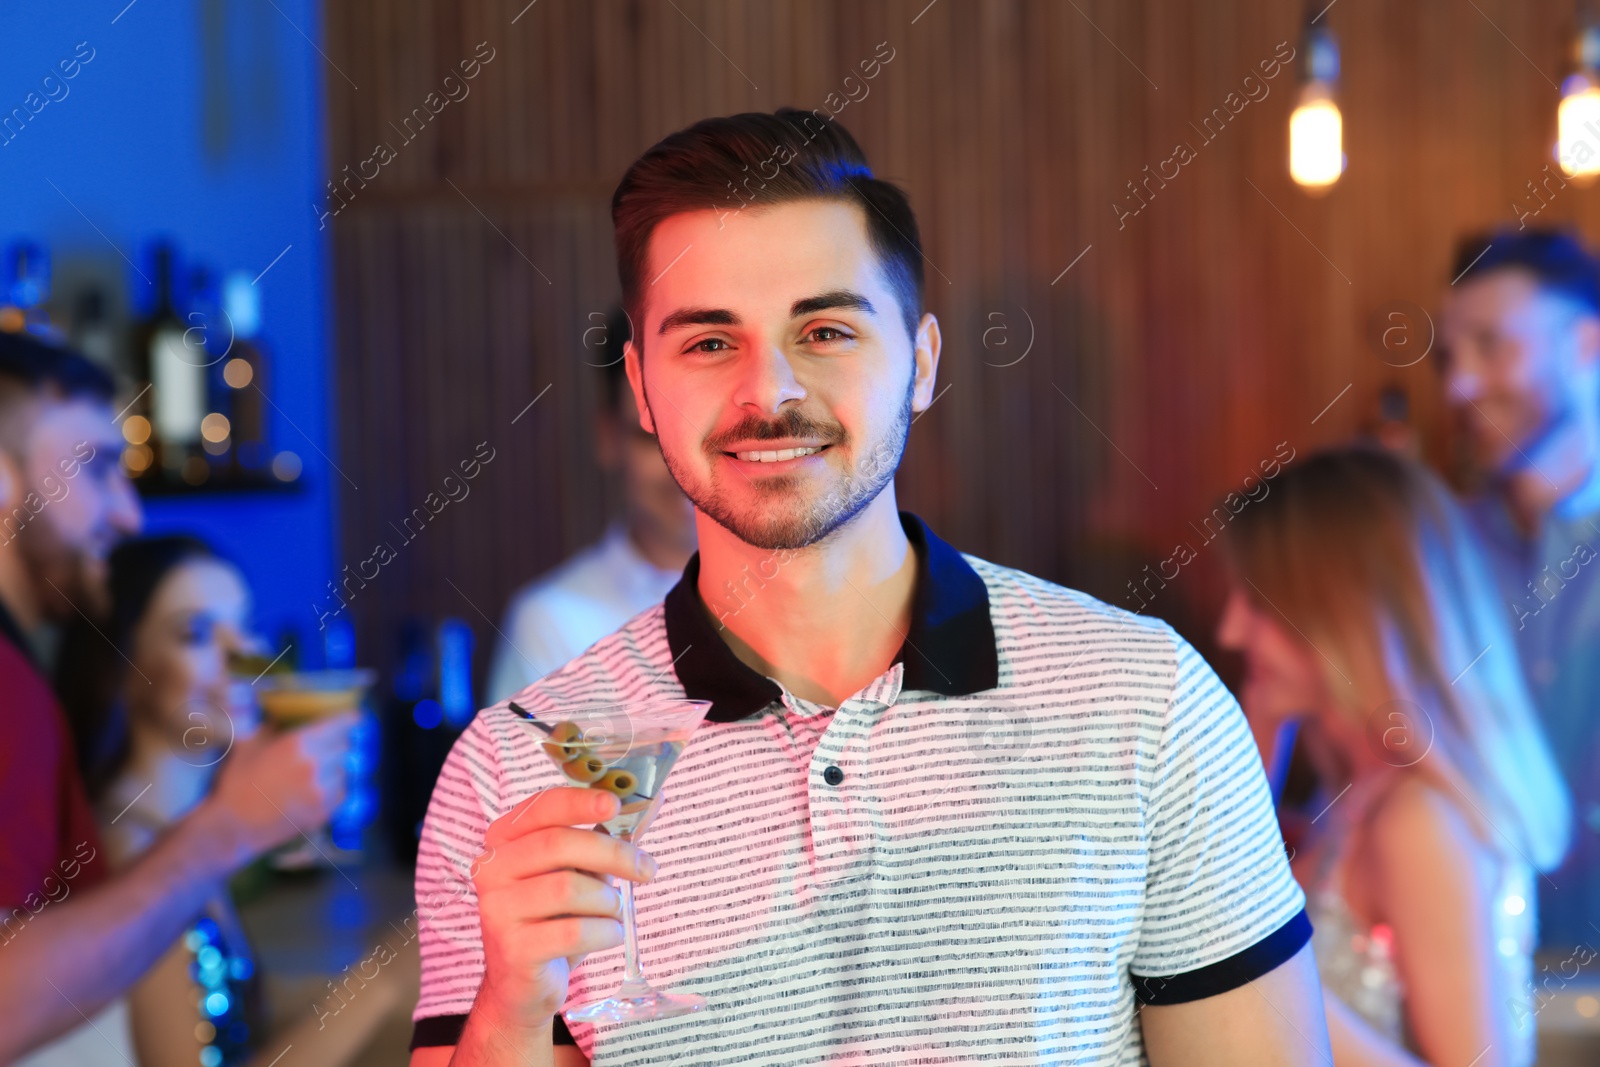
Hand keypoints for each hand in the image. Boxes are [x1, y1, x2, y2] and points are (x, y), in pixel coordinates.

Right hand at [205, 712, 358, 861]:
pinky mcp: (324, 812)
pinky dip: (337, 789)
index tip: (355, 718)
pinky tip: (321, 789)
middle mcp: (317, 765)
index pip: (342, 725)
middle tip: (330, 746)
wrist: (233, 826)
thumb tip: (280, 716)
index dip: (350, 720)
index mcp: (300, 744)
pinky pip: (343, 794)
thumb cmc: (237, 783)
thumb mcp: (247, 745)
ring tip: (322, 771)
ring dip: (338, 768)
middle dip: (339, 744)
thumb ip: (269, 727)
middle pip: (346, 747)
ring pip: (346, 771)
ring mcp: (323, 790)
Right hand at [471, 787, 657, 1030]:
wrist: (522, 983)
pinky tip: (609, 934)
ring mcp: (498, 909)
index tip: (614, 803)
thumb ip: (605, 839)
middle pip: (558, 844)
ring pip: (569, 888)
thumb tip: (654, 801)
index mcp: (504, 840)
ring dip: (608, 901)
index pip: (541, 808)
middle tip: (646, 869)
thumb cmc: (554, 918)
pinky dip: (605, 931)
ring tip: (613, 911)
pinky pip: (574, 931)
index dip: (579, 801)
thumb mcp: (577, 871)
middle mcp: (492, 869)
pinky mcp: (513, 949)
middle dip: (613, 853)